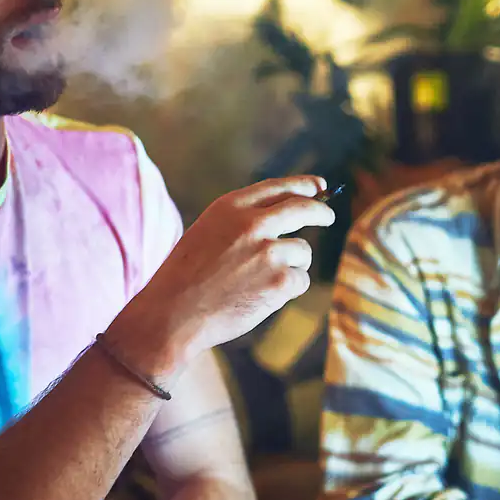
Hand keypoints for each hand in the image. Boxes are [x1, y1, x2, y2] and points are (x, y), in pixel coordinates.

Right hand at [109, 176, 335, 376]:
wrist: (172, 314)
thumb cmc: (186, 278)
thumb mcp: (208, 233)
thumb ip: (242, 222)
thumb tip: (287, 215)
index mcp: (231, 207)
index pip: (278, 187)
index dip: (303, 185)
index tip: (319, 186)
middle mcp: (252, 223)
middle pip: (304, 209)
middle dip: (321, 212)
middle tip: (328, 217)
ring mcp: (268, 252)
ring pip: (302, 253)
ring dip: (292, 267)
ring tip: (258, 283)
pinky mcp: (280, 280)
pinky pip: (300, 281)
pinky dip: (288, 290)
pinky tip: (260, 298)